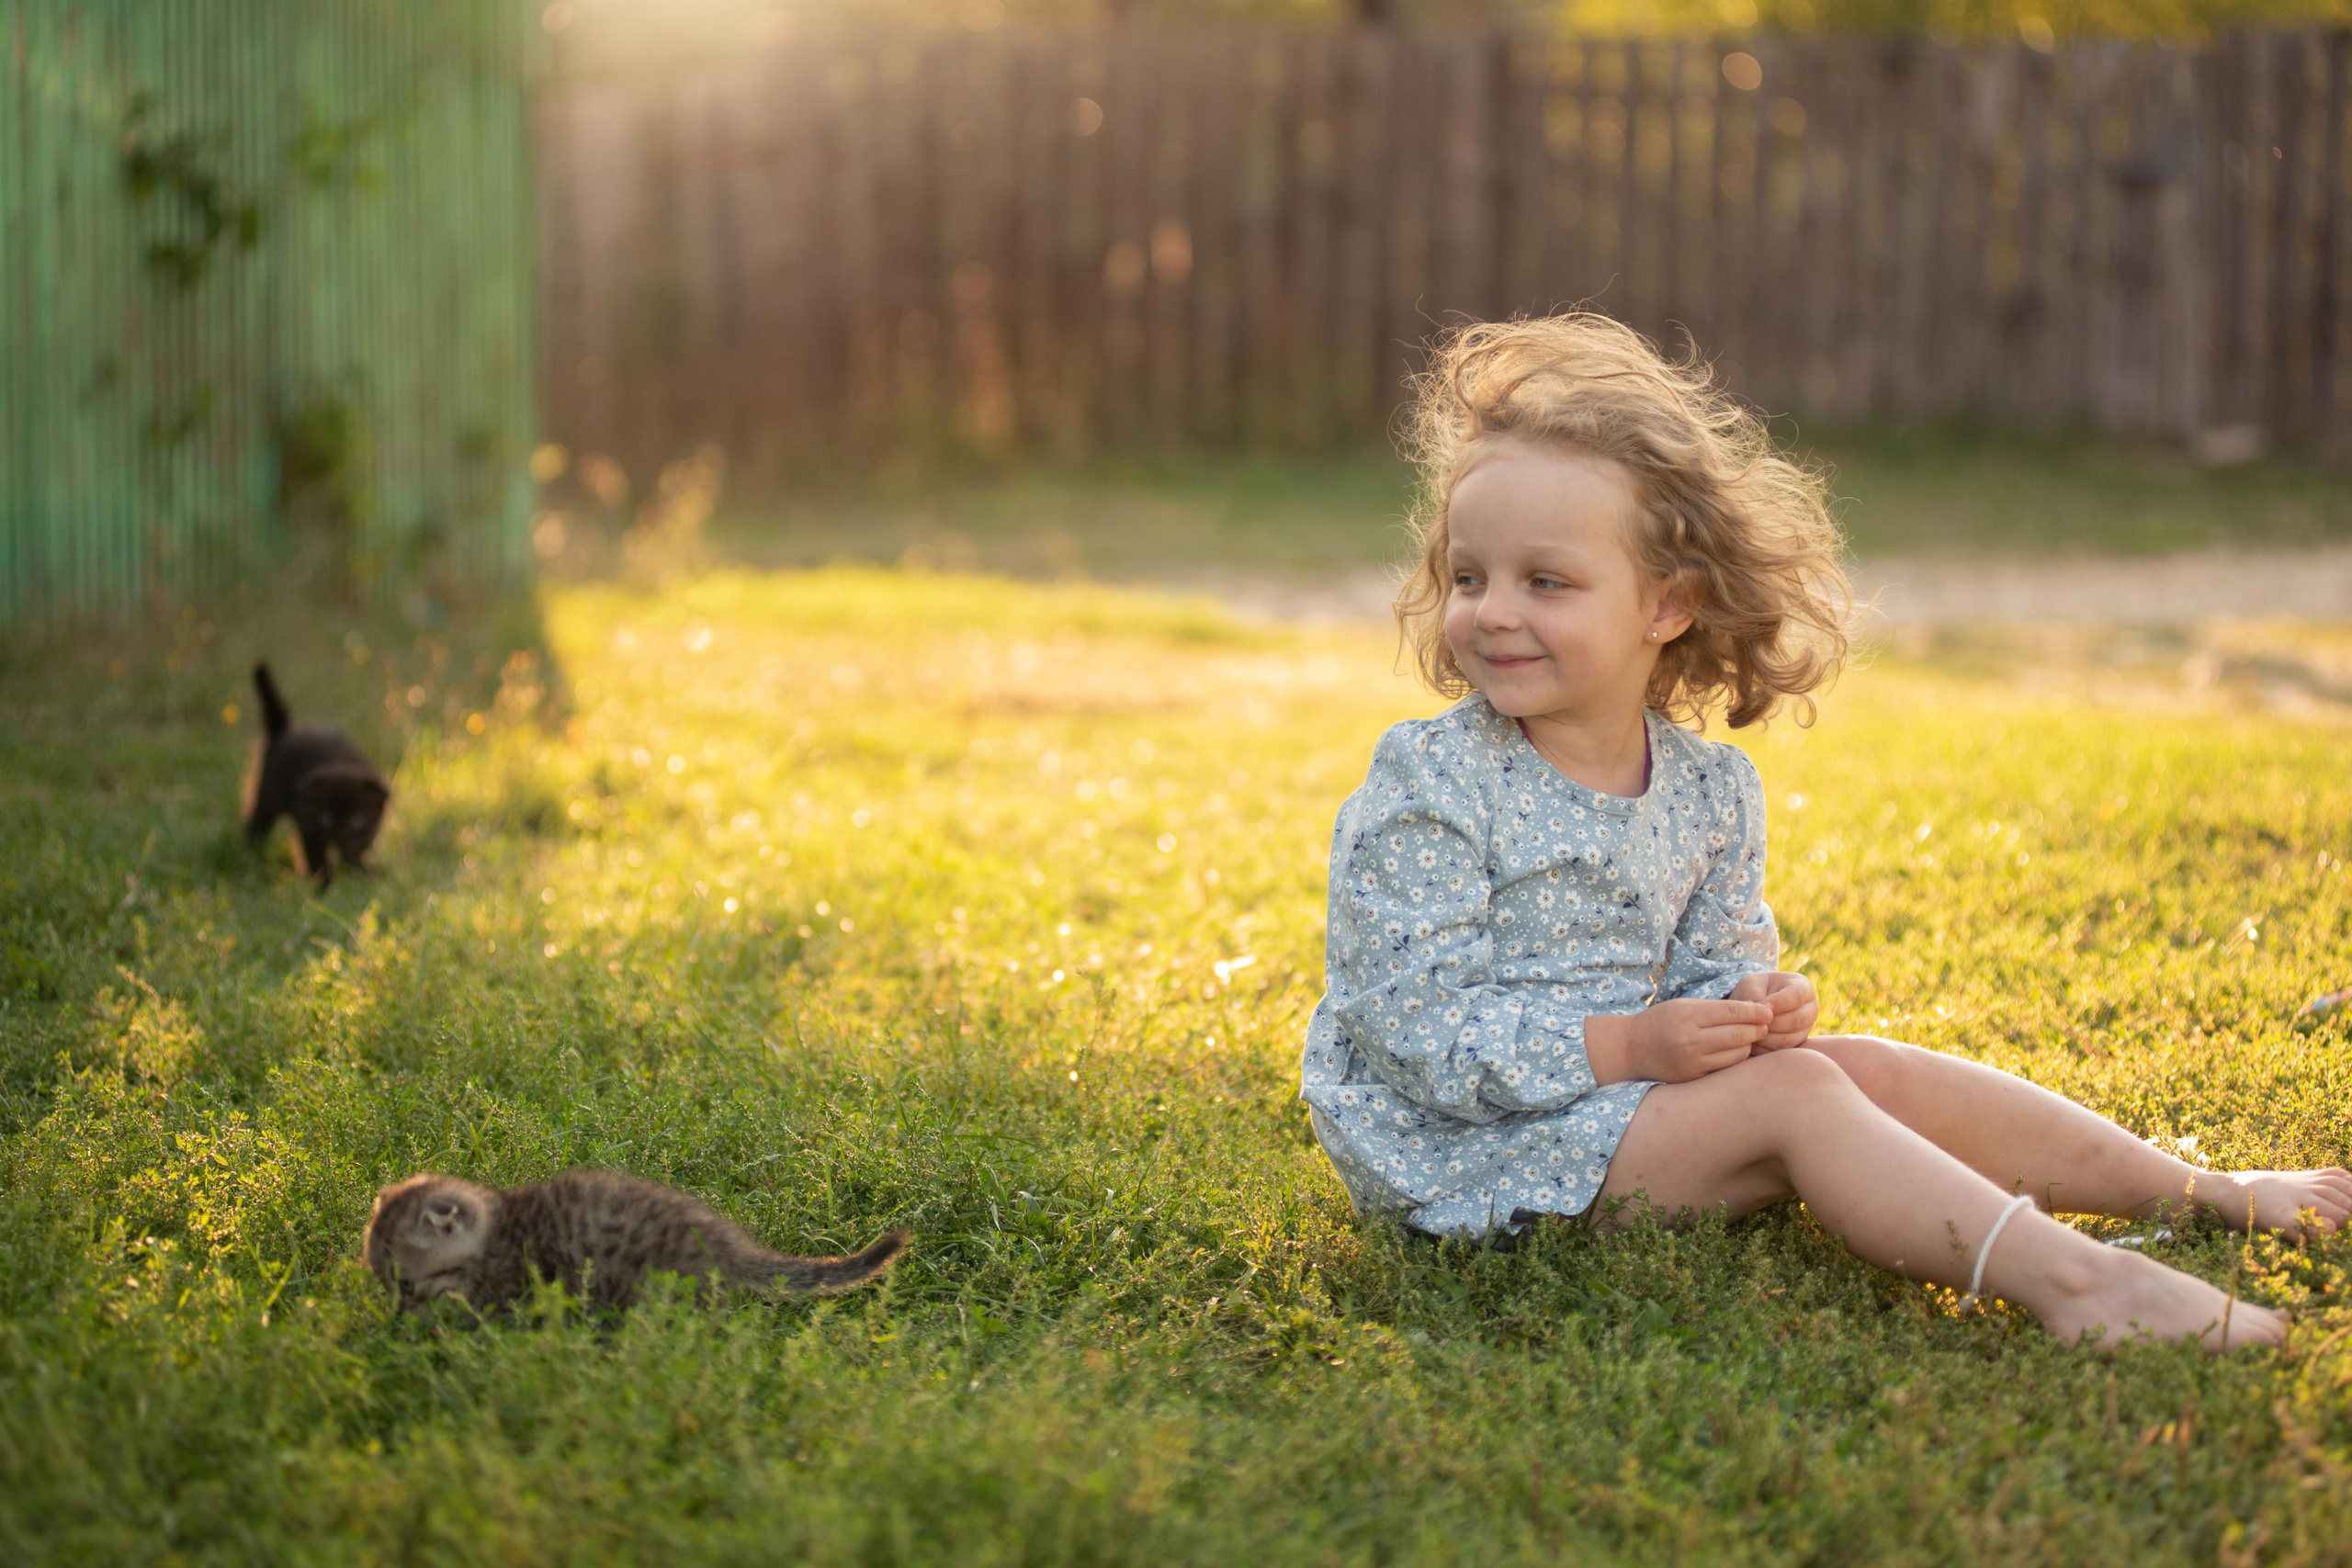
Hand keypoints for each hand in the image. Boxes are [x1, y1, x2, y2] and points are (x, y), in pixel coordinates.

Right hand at [1585, 997, 1772, 1084]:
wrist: (1632, 1049)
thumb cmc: (1661, 1021)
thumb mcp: (1684, 1006)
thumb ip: (1716, 1009)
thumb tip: (1755, 1011)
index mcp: (1688, 1016)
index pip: (1732, 1012)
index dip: (1755, 1011)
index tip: (1768, 1011)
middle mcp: (1691, 1040)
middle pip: (1738, 1035)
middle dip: (1757, 1029)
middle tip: (1765, 1025)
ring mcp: (1693, 1062)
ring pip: (1736, 1054)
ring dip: (1749, 1045)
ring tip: (1750, 1038)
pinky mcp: (1694, 1077)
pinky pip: (1725, 1068)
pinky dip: (1735, 1059)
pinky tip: (1736, 1052)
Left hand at [1729, 971, 1817, 1049]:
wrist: (1754, 1004)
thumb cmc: (1753, 989)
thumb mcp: (1751, 984)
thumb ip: (1756, 995)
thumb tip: (1765, 1015)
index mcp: (1803, 988)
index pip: (1797, 995)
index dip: (1780, 1001)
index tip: (1763, 1004)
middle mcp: (1810, 1009)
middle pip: (1797, 1020)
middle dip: (1772, 1022)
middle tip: (1754, 1021)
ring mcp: (1805, 1029)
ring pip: (1789, 1038)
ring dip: (1767, 1036)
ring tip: (1750, 1030)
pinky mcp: (1795, 1045)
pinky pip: (1781, 1051)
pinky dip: (1765, 1048)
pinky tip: (1752, 1040)